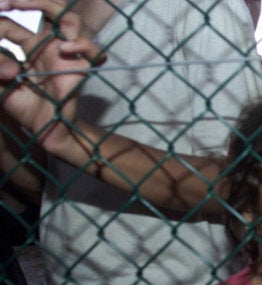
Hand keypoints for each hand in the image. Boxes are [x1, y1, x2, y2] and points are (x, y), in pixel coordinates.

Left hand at [0, 0, 103, 154]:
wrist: (45, 132)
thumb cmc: (25, 108)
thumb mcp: (1, 85)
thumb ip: (0, 65)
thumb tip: (13, 64)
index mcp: (30, 45)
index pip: (10, 24)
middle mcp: (50, 45)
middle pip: (49, 8)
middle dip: (29, 0)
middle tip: (6, 2)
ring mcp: (66, 55)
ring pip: (70, 19)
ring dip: (50, 7)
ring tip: (24, 7)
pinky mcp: (80, 70)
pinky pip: (91, 51)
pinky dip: (81, 44)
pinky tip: (64, 47)